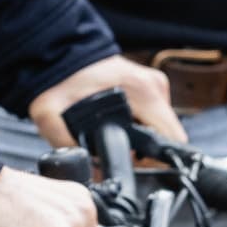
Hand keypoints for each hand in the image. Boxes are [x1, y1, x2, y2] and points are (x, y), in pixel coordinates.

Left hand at [26, 51, 184, 151]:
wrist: (60, 52)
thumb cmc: (59, 80)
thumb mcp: (52, 116)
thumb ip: (69, 146)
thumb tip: (91, 174)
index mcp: (142, 92)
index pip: (173, 138)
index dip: (158, 162)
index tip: (137, 166)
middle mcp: (153, 85)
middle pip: (170, 135)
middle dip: (149, 152)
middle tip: (120, 153)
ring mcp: (153, 83)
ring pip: (163, 126)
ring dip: (144, 138)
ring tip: (116, 137)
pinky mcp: (147, 85)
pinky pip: (154, 115)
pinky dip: (141, 125)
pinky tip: (120, 125)